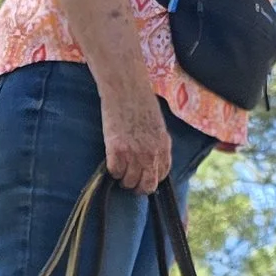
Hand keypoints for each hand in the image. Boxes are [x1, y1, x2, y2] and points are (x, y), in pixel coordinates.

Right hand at [101, 80, 172, 194]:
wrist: (126, 89)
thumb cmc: (141, 102)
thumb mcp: (157, 126)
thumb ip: (157, 145)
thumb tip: (151, 160)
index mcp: (163, 147)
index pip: (161, 176)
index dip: (150, 179)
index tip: (143, 176)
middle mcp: (151, 154)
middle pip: (146, 186)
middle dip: (137, 186)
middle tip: (129, 180)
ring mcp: (134, 154)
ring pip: (128, 182)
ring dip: (122, 177)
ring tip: (119, 166)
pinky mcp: (117, 151)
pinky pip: (114, 172)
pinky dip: (112, 169)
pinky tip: (112, 158)